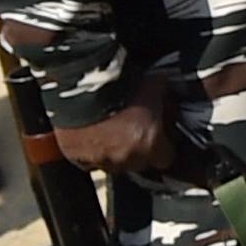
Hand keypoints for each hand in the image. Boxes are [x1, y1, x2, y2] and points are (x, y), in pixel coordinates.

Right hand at [44, 87, 171, 169]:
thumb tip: (168, 99)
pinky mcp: (77, 158)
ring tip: (110, 129)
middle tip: (134, 128)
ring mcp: (100, 160)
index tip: (160, 135)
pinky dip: (91, 149)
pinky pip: (88, 160)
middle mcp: (126, 158)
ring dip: (115, 150)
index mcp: (150, 143)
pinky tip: (90, 132)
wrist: (82, 82)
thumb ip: (165, 99)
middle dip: (139, 149)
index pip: (166, 158)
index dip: (164, 145)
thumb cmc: (120, 83)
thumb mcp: (154, 85)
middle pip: (140, 163)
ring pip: (114, 163)